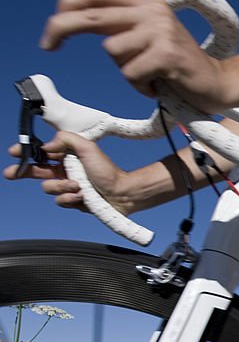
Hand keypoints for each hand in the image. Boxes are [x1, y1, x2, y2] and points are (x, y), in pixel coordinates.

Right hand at [4, 133, 132, 214]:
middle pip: (37, 172)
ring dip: (61, 186)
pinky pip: (60, 201)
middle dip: (23, 172)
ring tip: (78, 185)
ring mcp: (68, 187)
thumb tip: (47, 146)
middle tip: (12, 173)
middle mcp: (65, 172)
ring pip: (49, 188)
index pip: (42, 154)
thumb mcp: (87, 147)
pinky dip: (70, 198)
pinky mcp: (73, 201)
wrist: (122, 193)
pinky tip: (82, 196)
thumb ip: (67, 140)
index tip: (15, 152)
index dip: (27, 152)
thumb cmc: (107, 171)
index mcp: (66, 158)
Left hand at [40, 0, 232, 112]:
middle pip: (92, 15)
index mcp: (145, 2)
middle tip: (48, 44)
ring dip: (126, 70)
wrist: (217, 83)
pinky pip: (131, 72)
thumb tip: (75, 15)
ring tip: (148, 75)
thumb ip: (119, 24)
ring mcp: (161, 31)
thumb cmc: (176, 65)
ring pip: (113, 51)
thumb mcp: (146, 36)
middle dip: (62, 28)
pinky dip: (141, 86)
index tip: (53, 29)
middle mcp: (152, 11)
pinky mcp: (167, 54)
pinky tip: (157, 84)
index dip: (67, 7)